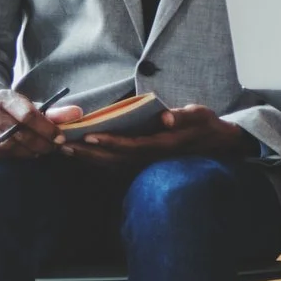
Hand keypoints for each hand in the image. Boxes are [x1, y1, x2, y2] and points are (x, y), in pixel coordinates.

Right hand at [0, 89, 81, 159]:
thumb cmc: (10, 114)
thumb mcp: (30, 108)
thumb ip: (54, 113)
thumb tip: (78, 113)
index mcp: (4, 97)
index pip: (28, 114)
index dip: (47, 129)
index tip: (60, 139)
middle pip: (19, 132)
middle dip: (41, 143)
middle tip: (52, 149)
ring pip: (6, 145)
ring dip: (27, 152)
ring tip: (39, 152)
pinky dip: (9, 156)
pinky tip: (19, 155)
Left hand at [64, 105, 248, 167]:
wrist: (217, 144)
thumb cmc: (206, 125)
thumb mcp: (201, 115)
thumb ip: (184, 116)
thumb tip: (166, 117)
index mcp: (164, 145)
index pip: (132, 145)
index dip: (110, 141)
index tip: (88, 135)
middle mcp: (152, 158)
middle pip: (115, 158)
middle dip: (89, 152)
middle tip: (63, 145)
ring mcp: (147, 164)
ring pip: (113, 164)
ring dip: (89, 158)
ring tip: (66, 150)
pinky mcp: (144, 164)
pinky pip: (117, 166)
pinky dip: (98, 161)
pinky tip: (82, 156)